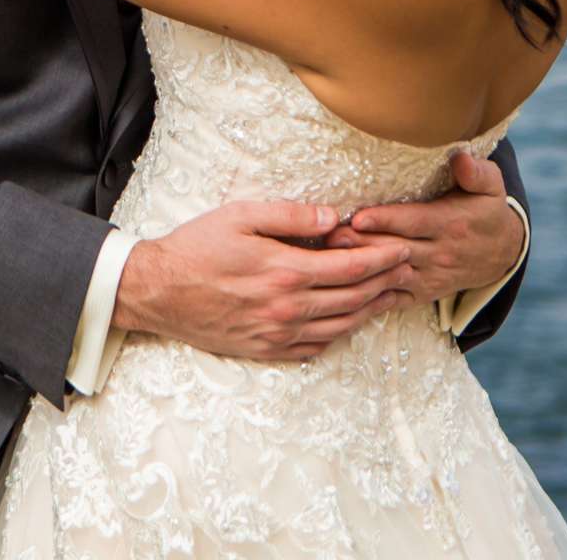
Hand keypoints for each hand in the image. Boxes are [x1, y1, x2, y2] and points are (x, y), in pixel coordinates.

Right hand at [112, 200, 410, 361]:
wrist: (158, 291)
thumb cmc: (197, 247)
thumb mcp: (240, 215)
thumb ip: (291, 216)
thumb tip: (334, 219)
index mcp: (286, 272)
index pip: (352, 268)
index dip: (383, 258)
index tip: (404, 247)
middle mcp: (288, 309)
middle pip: (354, 299)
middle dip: (386, 282)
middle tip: (409, 269)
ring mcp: (279, 334)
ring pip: (341, 326)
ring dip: (371, 310)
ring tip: (390, 295)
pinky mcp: (267, 350)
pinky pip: (316, 348)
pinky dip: (340, 334)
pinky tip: (348, 321)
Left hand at [321, 151, 521, 316]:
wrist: (502, 253)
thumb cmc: (486, 211)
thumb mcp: (491, 187)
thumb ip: (476, 172)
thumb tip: (460, 157)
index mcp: (450, 223)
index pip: (413, 222)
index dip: (384, 220)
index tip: (358, 216)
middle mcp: (439, 252)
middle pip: (394, 249)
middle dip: (361, 243)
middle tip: (329, 236)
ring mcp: (430, 276)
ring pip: (389, 274)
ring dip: (360, 269)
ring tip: (328, 260)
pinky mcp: (422, 292)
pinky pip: (394, 297)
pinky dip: (370, 297)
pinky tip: (343, 290)